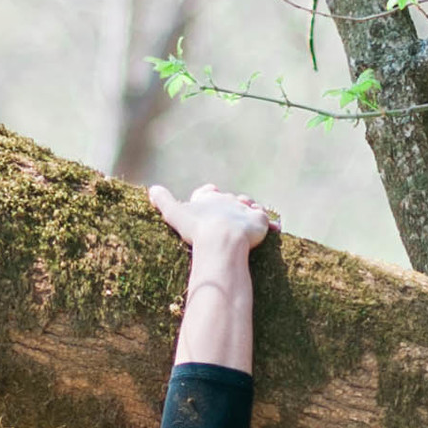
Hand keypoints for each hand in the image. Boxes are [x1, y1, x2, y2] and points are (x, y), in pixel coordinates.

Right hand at [148, 183, 269, 253]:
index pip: (208, 192)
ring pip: (249, 207)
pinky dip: (271, 225)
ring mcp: (244, 210)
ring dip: (249, 211)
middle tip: (228, 217)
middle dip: (230, 205)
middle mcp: (228, 200)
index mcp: (208, 198)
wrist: (221, 239)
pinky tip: (276, 229)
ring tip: (248, 221)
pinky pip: (266, 221)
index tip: (208, 198)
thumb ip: (163, 200)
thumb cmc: (196, 228)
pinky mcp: (258, 222)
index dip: (209, 195)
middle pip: (231, 199)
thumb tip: (151, 189)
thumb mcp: (174, 214)